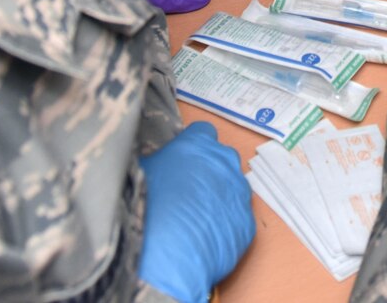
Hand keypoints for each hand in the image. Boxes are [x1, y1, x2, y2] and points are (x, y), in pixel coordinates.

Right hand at [136, 122, 255, 302]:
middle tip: (188, 191)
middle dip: (209, 170)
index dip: (192, 147)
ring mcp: (239, 193)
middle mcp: (224, 163)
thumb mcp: (139, 172)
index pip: (202, 133)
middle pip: (222, 159)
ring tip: (196, 218)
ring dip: (219, 198)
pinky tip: (206, 238)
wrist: (165, 254)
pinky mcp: (247, 223)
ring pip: (233, 189)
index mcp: (197, 144)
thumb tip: (153, 165)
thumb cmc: (144, 207)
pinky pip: (237, 218)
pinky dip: (226, 225)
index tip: (183, 161)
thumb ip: (156, 162)